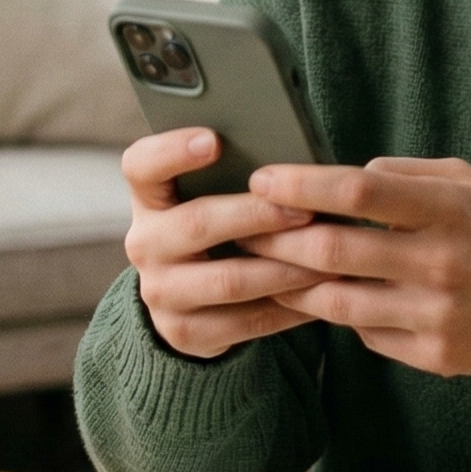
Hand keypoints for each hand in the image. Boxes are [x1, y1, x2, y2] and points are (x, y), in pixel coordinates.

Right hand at [123, 128, 332, 359]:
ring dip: (284, 268)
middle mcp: (145, 243)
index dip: (172, 151)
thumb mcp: (210, 196)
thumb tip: (299, 161)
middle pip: (196, 224)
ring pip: (228, 280)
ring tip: (328, 257)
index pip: (142, 165)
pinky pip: (245, 322)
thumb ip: (236, 175)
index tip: (214, 139)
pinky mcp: (185, 332)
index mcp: (149, 198)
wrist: (189, 298)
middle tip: (306, 209)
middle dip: (257, 216)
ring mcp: (160, 292)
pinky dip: (289, 307)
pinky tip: (322, 293)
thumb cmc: (217, 226)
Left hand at [238, 157, 470, 378]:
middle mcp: (442, 263)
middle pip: (334, 249)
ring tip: (261, 265)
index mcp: (450, 210)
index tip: (263, 179)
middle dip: (276, 237)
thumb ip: (408, 173)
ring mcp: (437, 315)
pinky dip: (335, 314)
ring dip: (290, 283)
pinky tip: (316, 298)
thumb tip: (342, 175)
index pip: (359, 190)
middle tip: (243, 225)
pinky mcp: (435, 355)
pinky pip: (364, 334)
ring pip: (336, 301)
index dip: (302, 184)